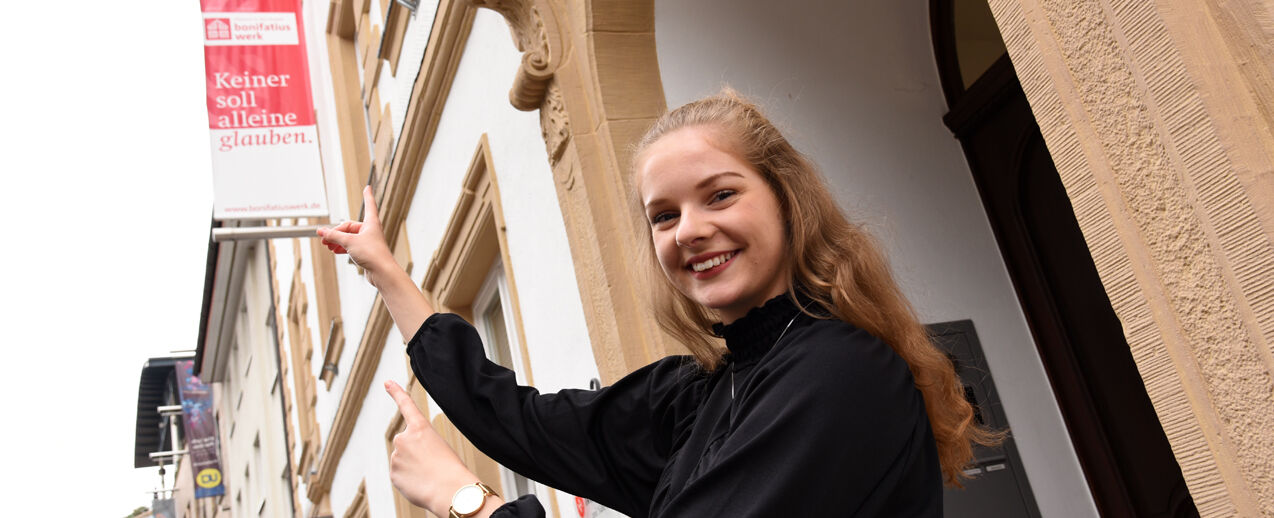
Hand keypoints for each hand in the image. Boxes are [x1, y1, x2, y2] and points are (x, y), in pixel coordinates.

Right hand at [317, 186, 395, 280]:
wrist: (382, 272)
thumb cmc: (372, 254)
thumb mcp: (349, 242)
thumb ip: (334, 236)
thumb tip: (321, 231)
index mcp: (371, 223)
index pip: (369, 204)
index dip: (367, 196)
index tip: (368, 187)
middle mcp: (371, 231)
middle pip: (350, 227)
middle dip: (336, 232)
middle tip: (324, 238)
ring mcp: (369, 242)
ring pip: (350, 238)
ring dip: (338, 240)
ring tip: (327, 245)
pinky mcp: (366, 253)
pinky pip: (352, 246)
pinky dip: (343, 247)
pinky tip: (335, 251)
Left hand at [385, 380, 497, 515]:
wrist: (449, 490)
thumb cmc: (451, 470)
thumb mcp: (440, 447)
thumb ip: (419, 447)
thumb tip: (404, 461)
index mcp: (421, 428)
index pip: (406, 405)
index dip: (396, 393)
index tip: (387, 383)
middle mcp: (404, 438)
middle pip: (405, 443)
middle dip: (413, 452)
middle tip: (430, 463)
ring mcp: (396, 456)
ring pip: (402, 460)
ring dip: (412, 467)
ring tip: (428, 475)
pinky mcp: (393, 473)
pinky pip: (400, 475)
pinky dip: (408, 479)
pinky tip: (420, 483)